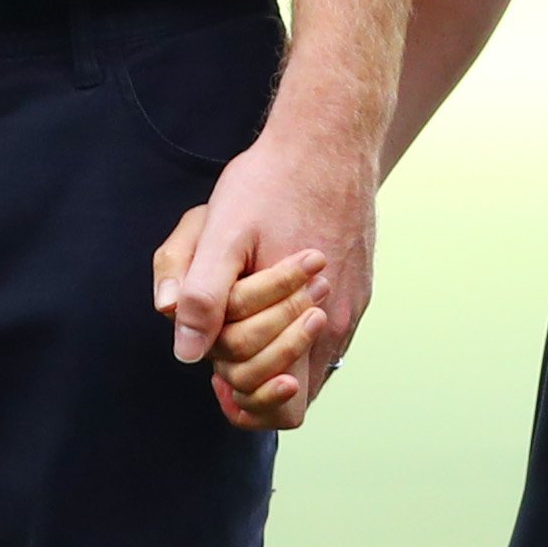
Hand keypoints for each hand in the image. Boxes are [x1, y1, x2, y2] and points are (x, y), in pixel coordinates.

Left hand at [150, 125, 376, 432]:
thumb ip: (201, 295)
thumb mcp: (222, 231)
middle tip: (225, 327)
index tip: (216, 365)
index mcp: (306, 322)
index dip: (242, 394)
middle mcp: (337, 326)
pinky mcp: (360, 290)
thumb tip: (187, 352)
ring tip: (245, 304)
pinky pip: (326, 338)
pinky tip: (270, 288)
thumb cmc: (271, 182)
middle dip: (252, 368)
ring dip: (273, 347)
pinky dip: (294, 328)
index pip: (282, 408)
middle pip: (294, 392)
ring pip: (311, 364)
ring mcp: (353, 309)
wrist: (329, 138)